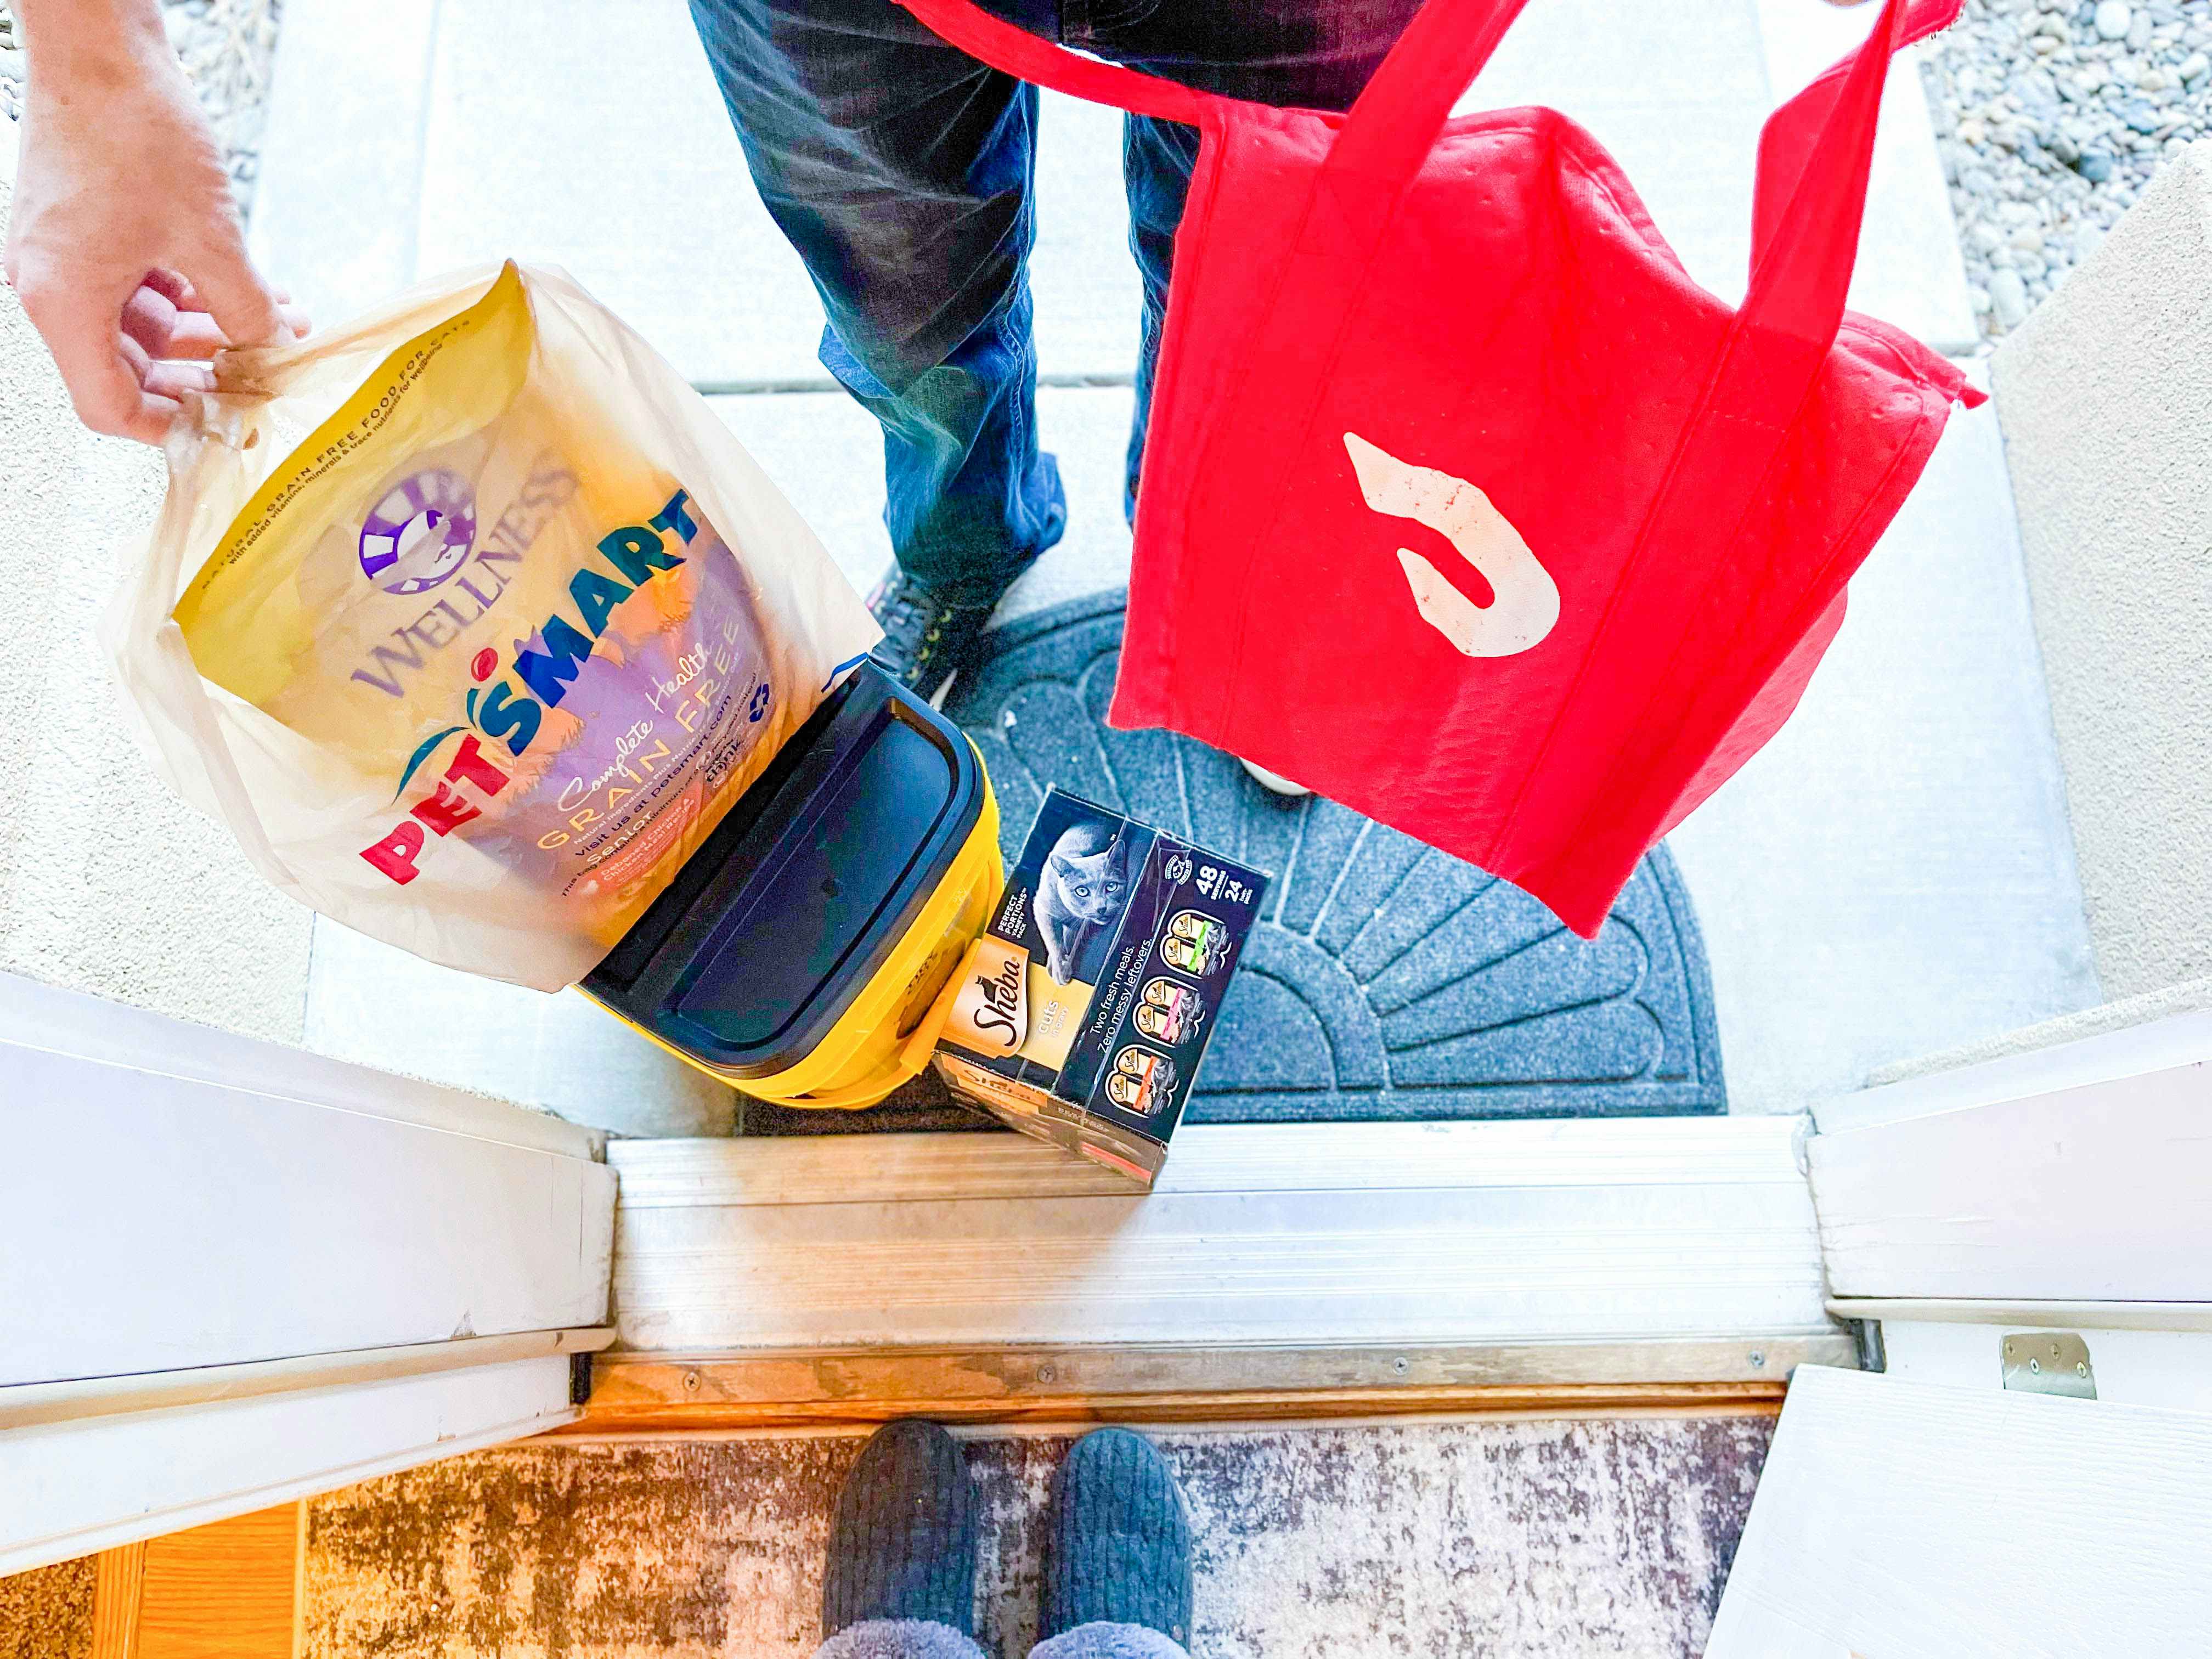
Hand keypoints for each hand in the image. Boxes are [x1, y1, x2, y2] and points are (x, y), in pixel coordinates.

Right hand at [3, 24, 308, 442]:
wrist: (101, 50)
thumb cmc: (134, 129)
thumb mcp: (209, 236)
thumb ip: (243, 308)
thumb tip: (274, 349)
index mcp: (64, 300)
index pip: (107, 402)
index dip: (166, 425)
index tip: (219, 428)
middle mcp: (52, 284)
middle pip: (128, 365)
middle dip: (203, 369)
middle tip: (265, 373)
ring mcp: (66, 256)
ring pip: (141, 324)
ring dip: (210, 328)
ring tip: (277, 324)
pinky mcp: (85, 231)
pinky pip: (139, 283)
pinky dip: (192, 291)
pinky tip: (250, 290)